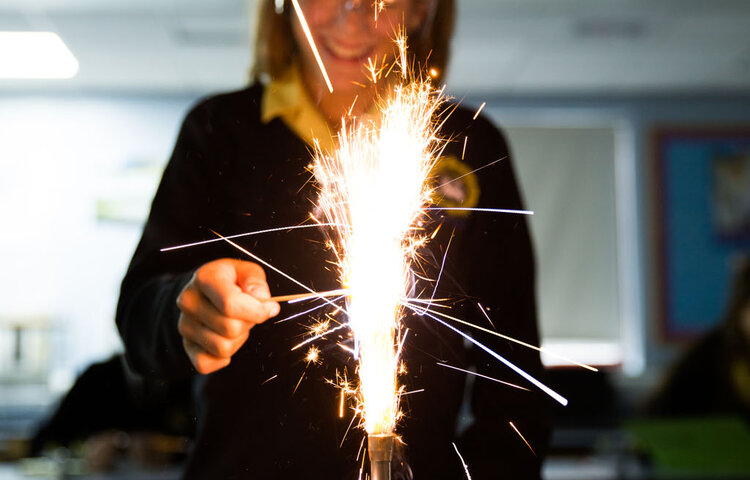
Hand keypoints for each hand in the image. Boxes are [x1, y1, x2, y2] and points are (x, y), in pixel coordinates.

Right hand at [177, 258, 279, 373]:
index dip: (257, 311)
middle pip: (230, 328)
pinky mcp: (186, 345)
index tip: (269, 308)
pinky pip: (205, 364)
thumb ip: (255, 280)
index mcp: (204, 278)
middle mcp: (189, 302)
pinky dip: (222, 358)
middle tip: (247, 314)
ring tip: (236, 324)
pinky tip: (226, 340)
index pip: (231, 304)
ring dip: (238, 340)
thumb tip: (261, 297)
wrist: (205, 290)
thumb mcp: (245, 270)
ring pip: (222, 348)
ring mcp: (185, 325)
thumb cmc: (230, 281)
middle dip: (248, 323)